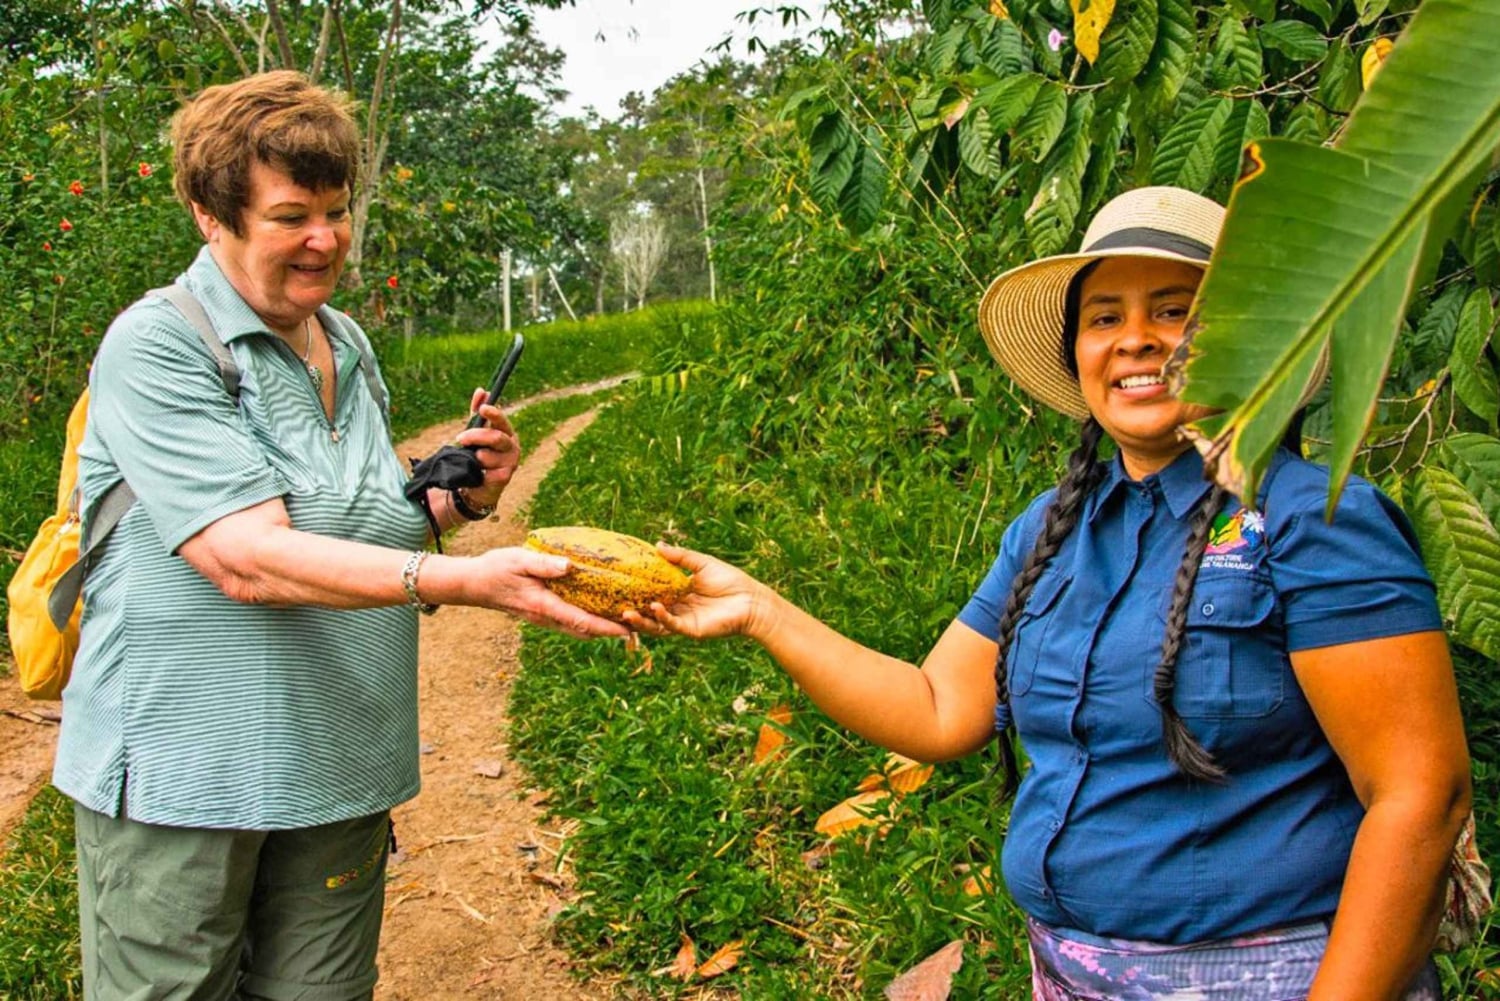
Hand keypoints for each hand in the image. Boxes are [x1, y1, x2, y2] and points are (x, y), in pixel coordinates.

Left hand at [452, 387, 520, 507]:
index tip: (482, 409)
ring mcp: (511, 462)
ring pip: (488, 456)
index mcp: (507, 432)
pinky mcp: (506, 478)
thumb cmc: (478, 454)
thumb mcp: (476, 433)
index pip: (502, 420)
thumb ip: (477, 413)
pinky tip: (478, 474)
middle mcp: (512, 446)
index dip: (494, 413)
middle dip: (476, 436)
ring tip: (473, 462)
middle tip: (460, 438)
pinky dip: (478, 472)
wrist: (479, 485)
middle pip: (495, 437)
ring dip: (475, 458)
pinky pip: (487, 472)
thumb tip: (481, 390)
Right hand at [472, 547, 628, 638]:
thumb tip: (569, 565)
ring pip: (578, 630)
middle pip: (585, 632)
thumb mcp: (518, 559)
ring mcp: (544, 619)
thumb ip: (543, 564)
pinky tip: (599, 611)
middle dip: (611, 632)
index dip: (607, 628)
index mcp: (543, 605)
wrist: (473, 584)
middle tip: (638, 627)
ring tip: (625, 621)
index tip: (630, 630)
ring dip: (601, 629)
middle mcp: (546, 617)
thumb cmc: (496, 569)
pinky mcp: (542, 614)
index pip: (581, 621)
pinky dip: (588, 621)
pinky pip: (570, 622)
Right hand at [623, 544, 768, 639]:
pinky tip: (654, 608)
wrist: (751, 600)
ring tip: (627, 611)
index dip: (637, 591)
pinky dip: (662, 617)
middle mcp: (678, 608)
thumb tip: (657, 546)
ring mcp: (683, 621)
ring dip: (641, 619)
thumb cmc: (730, 581)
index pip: (652, 593)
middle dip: (632, 609)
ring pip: (656, 623)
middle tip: (614, 603)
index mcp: (679, 593)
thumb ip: (680, 557)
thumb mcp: (701, 563)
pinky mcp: (691, 630)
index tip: (619, 585)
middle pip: (649, 611)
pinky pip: (672, 625)